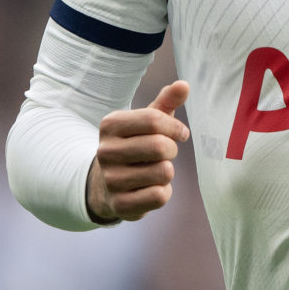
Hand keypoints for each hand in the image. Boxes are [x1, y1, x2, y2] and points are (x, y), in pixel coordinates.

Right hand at [86, 81, 190, 222]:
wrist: (106, 184)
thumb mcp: (147, 120)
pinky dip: (163, 192)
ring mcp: (110, 180)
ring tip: (153, 170)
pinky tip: (150, 187)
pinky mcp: (119, 204)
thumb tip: (184, 85)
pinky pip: (159, 196)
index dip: (175, 128)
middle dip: (172, 150)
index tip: (180, 133)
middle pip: (161, 147)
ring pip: (164, 173)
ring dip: (167, 172)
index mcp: (110, 125)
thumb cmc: (135, 144)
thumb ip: (167, 101)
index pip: (154, 120)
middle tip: (165, 154)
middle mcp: (105, 151)